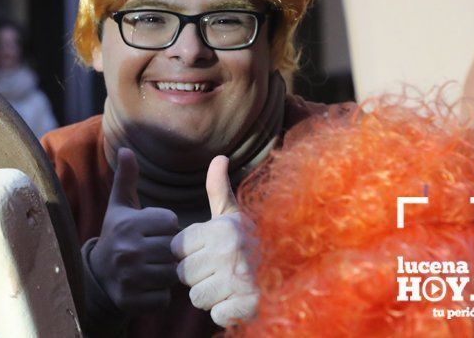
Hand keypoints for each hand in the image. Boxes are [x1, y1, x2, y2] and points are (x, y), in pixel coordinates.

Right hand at [88, 148, 180, 313]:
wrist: (97, 275)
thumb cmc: (116, 234)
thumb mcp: (120, 206)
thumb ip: (126, 179)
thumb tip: (126, 149)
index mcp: (128, 224)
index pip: (171, 222)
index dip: (166, 226)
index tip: (153, 230)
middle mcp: (127, 250)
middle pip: (174, 248)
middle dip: (168, 250)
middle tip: (154, 251)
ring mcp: (128, 277)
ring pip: (171, 274)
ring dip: (166, 272)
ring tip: (153, 266)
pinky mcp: (131, 300)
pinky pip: (164, 298)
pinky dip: (160, 294)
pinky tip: (147, 285)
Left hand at [170, 156, 257, 326]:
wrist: (296, 269)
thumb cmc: (257, 242)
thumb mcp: (237, 214)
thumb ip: (218, 189)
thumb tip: (218, 157)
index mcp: (220, 229)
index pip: (177, 248)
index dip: (190, 254)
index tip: (208, 253)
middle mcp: (227, 251)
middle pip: (183, 275)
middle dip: (198, 277)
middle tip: (220, 271)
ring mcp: (237, 280)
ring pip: (197, 297)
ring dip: (211, 297)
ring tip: (230, 285)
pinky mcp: (247, 306)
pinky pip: (217, 315)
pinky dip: (227, 314)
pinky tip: (239, 301)